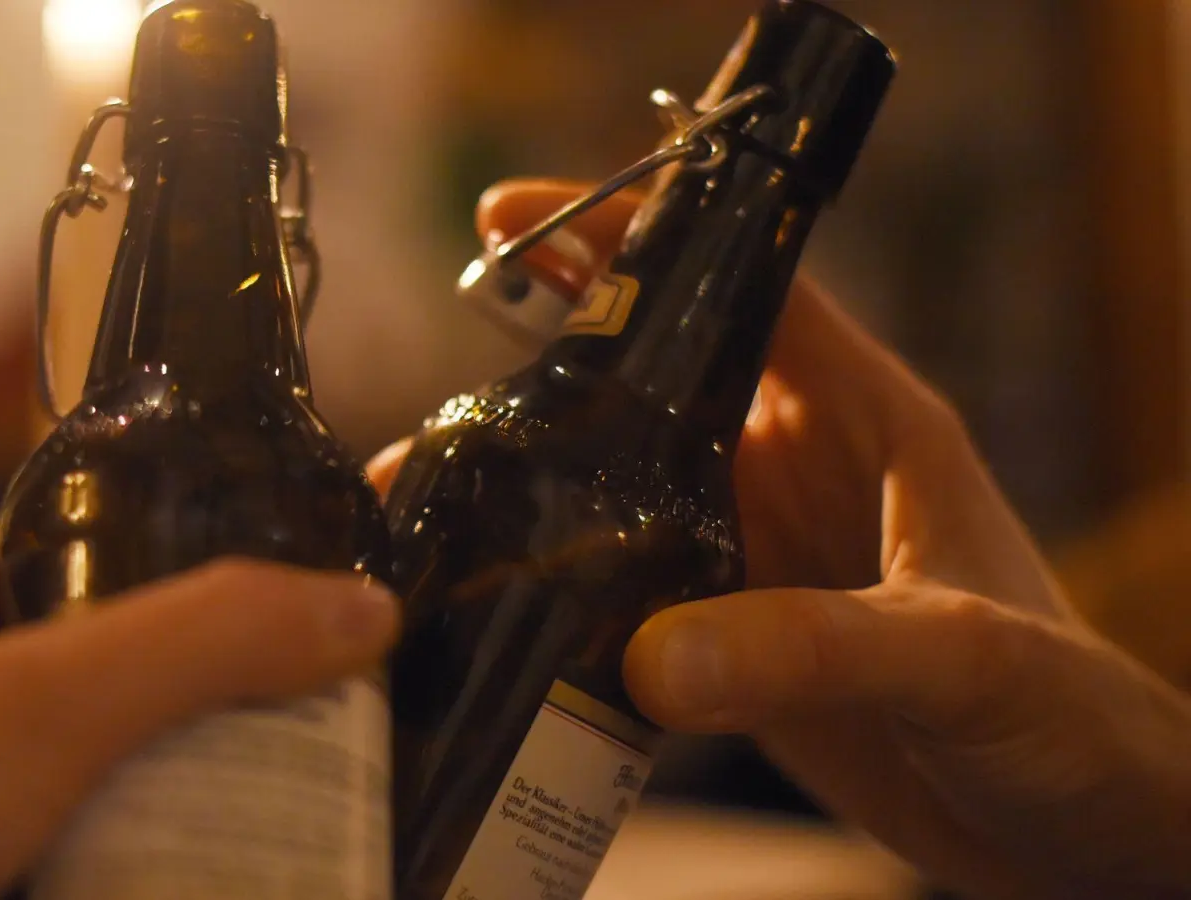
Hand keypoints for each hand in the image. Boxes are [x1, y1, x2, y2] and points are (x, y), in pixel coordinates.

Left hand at [0, 527, 398, 899]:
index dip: (102, 560)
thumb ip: (203, 642)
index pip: (1, 553)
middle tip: (238, 727)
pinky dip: (67, 872)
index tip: (195, 592)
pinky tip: (141, 882)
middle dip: (128, 706)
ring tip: (219, 814)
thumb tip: (362, 610)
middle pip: (24, 683)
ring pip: (14, 794)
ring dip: (104, 805)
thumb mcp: (44, 702)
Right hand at [369, 179, 1190, 899]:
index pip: (745, 289)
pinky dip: (557, 591)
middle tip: (439, 385)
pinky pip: (627, 592)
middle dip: (544, 370)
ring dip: (534, 490)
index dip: (639, 238)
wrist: (1079, 835)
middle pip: (654, 383)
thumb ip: (814, 644)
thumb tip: (651, 658)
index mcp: (866, 422)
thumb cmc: (1071, 717)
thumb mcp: (958, 656)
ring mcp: (758, 554)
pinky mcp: (732, 636)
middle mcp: (798, 471)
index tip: (521, 218)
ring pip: (622, 491)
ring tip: (429, 499)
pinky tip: (488, 602)